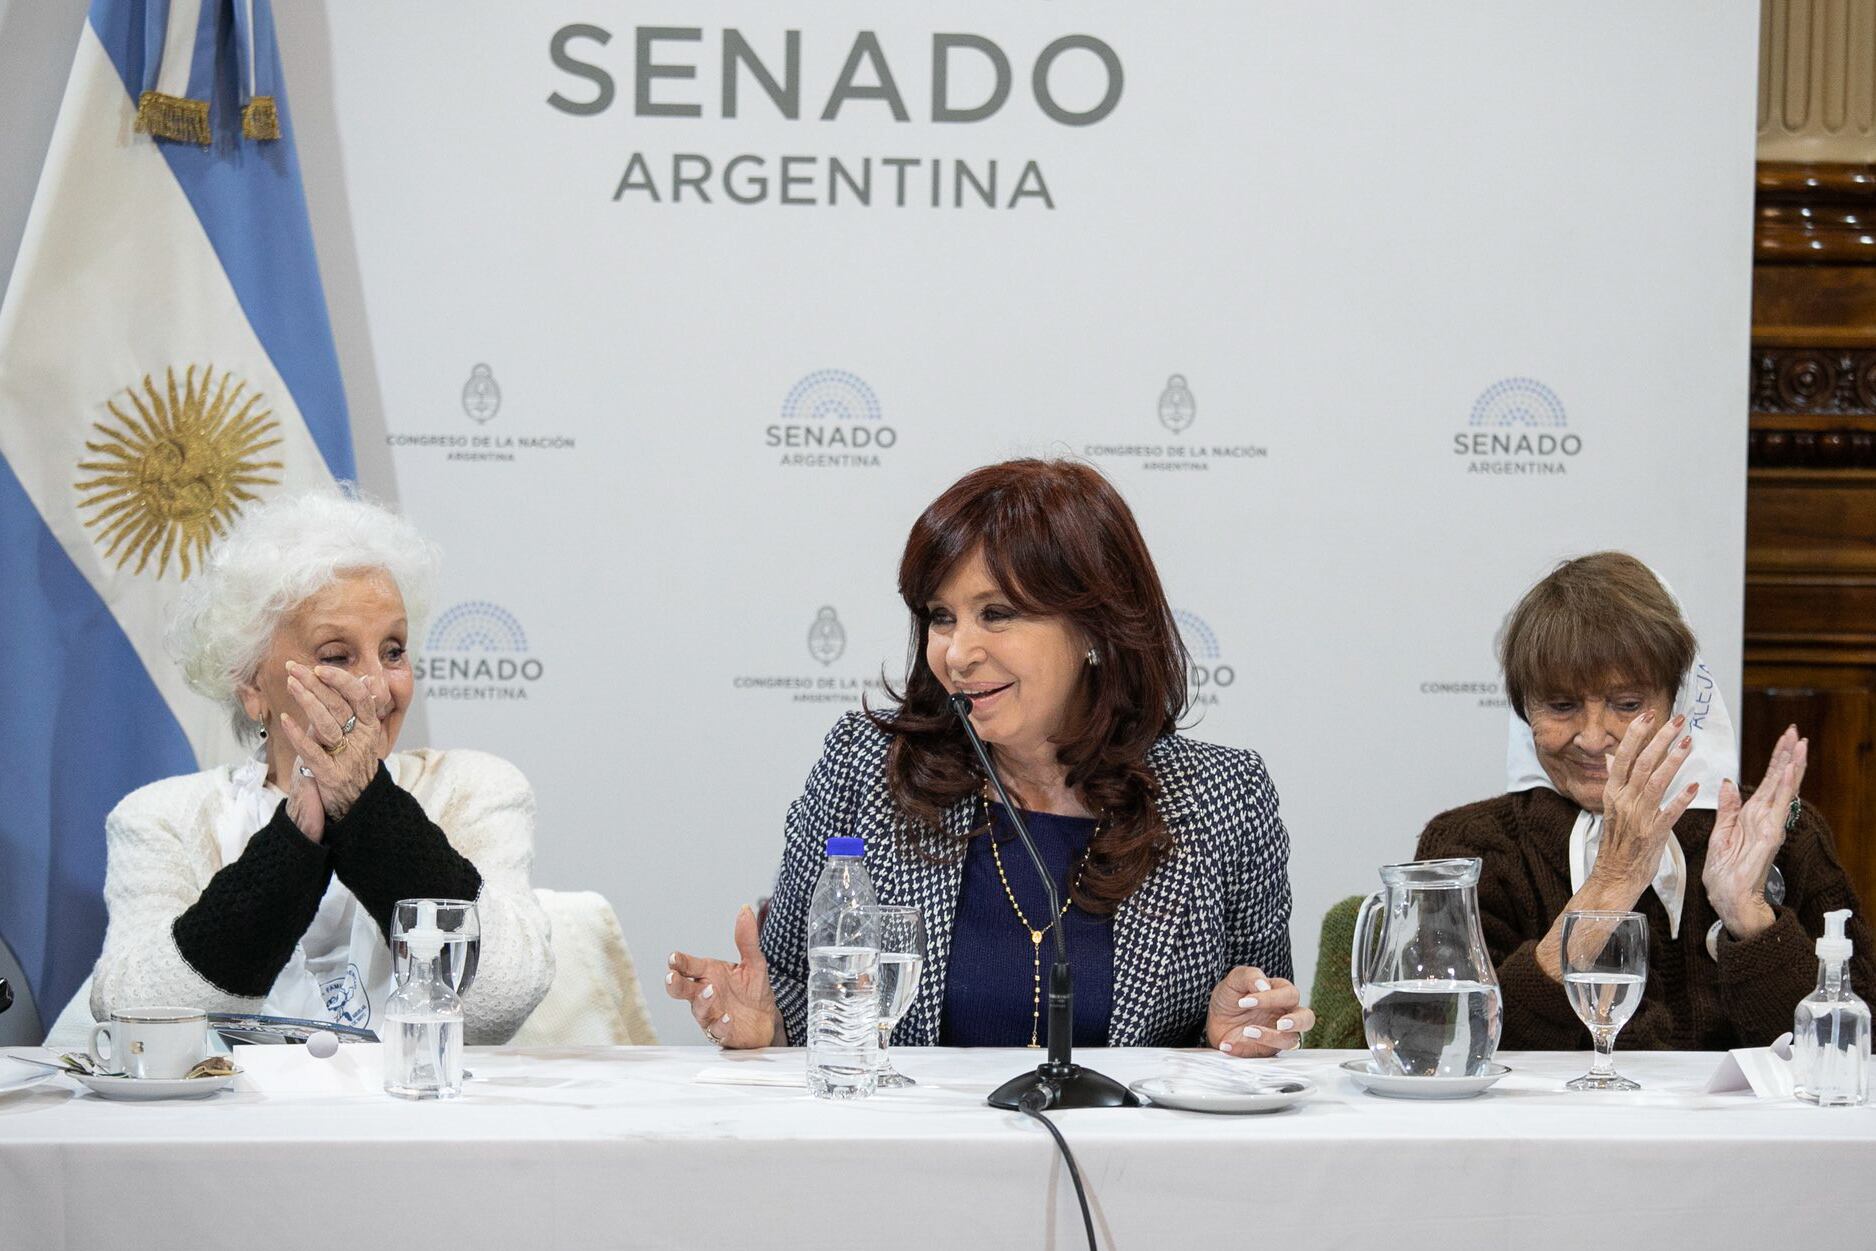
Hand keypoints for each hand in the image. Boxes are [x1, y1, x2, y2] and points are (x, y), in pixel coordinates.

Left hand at [276, 662, 390, 825]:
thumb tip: (367, 680)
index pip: (359, 697)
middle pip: (338, 706)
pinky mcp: (330, 774)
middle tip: (293, 668)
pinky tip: (285, 719)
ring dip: (307, 702)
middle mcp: (360, 739)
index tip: (319, 669)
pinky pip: (312, 752)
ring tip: (291, 684)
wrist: (358, 803)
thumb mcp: (365, 734)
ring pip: (327, 725)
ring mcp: (346, 757)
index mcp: (369, 727)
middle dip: (314, 684)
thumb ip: (361, 708)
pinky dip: (298, 735)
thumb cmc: (357, 764)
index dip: (340, 681)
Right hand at [666, 906, 784, 1047]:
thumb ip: (747, 939)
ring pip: (698, 1009)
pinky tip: (727, 1018)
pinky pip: (717, 1030)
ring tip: (710, 991)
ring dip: (702, 1001)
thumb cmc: (753, 991)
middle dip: (674, 983)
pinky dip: (720, 1024)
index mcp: (709, 973)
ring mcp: (711, 1013)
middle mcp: (705, 993)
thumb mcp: (754, 962)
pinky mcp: (723, 1031)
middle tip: (673, 977)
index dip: (678, 962)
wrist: (767, 1019)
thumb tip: (745, 910)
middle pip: (682, 989)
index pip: (688, 966)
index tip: (674, 958)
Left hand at [1204, 966, 1313, 1056]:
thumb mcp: (1235, 980)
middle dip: (1296, 1022)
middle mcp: (1285, 1014)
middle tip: (1280, 1024)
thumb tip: (1264, 986)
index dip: (1271, 998)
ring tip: (1246, 1031)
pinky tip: (1227, 1044)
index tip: (1244, 1001)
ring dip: (1270, 1038)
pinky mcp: (1266, 1051)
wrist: (1214, 1019)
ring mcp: (1279, 1035)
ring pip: (1291, 1041)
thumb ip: (1250, 976)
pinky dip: (1243, 1050)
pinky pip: (1262, 1054)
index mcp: (1281, 993)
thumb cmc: (1230, 996)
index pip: (1289, 995)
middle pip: (1307, 1019)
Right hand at [1593, 710, 1698, 894]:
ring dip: (1673, 761)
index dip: (1636, 734)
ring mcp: (1638, 817)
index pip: (1623, 756)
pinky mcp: (1653, 835)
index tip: (1649, 715)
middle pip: (1642, 763)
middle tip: (1678, 721)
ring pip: (1656, 782)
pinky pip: (1669, 813)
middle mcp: (1623, 801)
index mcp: (1612, 793)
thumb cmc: (1617, 843)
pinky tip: (1694, 786)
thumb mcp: (1611, 808)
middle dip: (1661, 739)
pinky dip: (1681, 799)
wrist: (1615, 876)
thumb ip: (1614, 780)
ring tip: (1688, 743)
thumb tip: (1611, 757)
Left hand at [1705, 725, 1805, 940]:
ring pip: (1783, 791)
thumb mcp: (1720, 832)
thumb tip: (1729, 782)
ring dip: (1791, 768)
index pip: (1767, 781)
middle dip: (1787, 756)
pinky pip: (1777, 810)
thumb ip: (1727, 808)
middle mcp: (1763, 818)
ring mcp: (1769, 827)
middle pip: (1779, 781)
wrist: (1727, 898)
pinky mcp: (1768, 838)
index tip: (1784, 739)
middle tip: (1795, 732)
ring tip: (1799, 745)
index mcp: (1750, 815)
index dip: (1776, 760)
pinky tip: (1789, 774)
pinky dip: (1784, 791)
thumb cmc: (1724, 870)